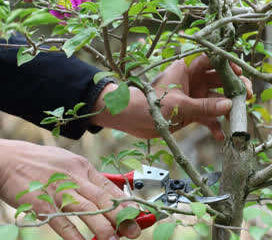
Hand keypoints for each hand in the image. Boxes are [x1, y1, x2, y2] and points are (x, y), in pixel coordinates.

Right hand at [0, 139, 140, 239]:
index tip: (139, 215)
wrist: (9, 159)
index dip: (126, 203)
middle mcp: (74, 178)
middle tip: (134, 231)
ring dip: (102, 227)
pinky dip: (74, 235)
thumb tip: (111, 194)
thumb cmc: (41, 163)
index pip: (110, 187)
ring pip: (86, 210)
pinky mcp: (41, 203)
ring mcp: (58, 190)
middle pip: (103, 199)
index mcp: (84, 168)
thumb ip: (89, 179)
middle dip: (121, 217)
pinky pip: (61, 222)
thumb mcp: (70, 164)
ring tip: (114, 239)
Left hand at [91, 54, 252, 139]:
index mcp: (187, 69)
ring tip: (238, 117)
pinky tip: (220, 136)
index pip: (211, 60)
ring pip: (216, 99)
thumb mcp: (179, 105)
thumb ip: (204, 106)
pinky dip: (214, 124)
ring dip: (227, 108)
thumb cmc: (149, 105)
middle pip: (219, 80)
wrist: (131, 120)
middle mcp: (193, 80)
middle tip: (246, 96)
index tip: (239, 74)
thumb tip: (228, 105)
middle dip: (233, 88)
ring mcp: (193, 96)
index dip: (226, 65)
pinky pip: (207, 116)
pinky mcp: (191, 111)